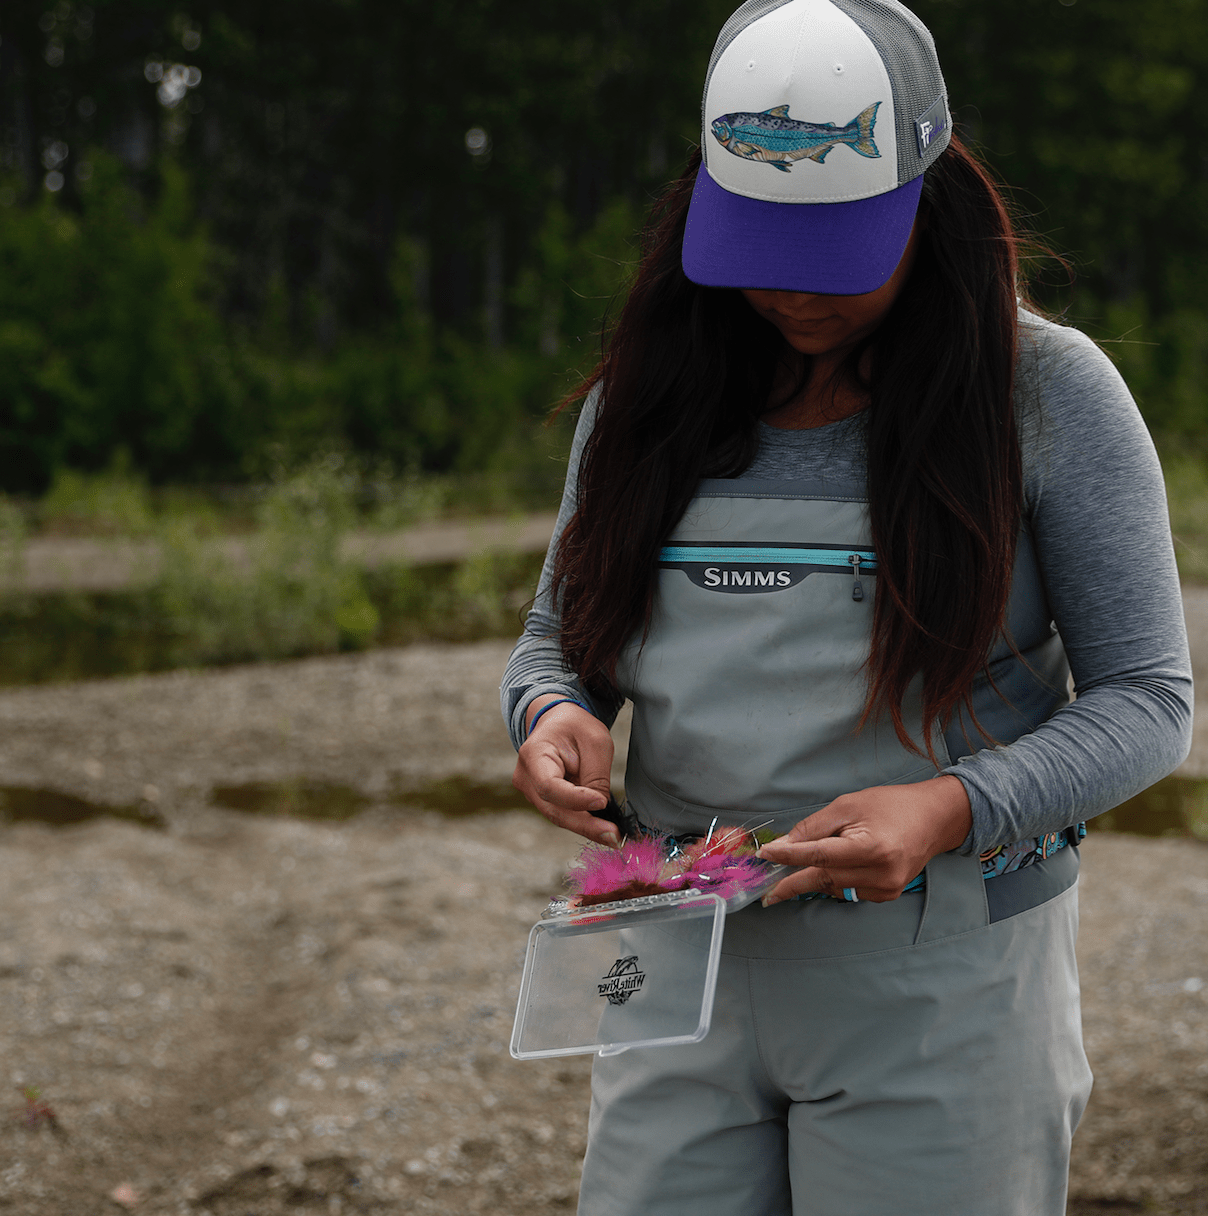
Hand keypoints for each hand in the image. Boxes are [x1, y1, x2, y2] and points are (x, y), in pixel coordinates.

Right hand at [512, 696, 618, 845]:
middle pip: (554, 809)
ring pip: (559, 817)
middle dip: (585, 825)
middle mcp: (525, 777)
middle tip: (614, 836)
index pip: (549, 786)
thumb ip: (596, 775)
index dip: (575, 799)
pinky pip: (563, 814)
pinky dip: (583, 822)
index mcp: (534, 754)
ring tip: (613, 835)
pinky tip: (603, 828)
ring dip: (586, 827)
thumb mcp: (595, 741)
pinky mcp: (542, 801)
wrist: (558, 723)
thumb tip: (599, 808)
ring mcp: (531, 792)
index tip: (602, 802)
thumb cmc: (575, 727)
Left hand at [757, 775, 971, 904]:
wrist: (934, 819)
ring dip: (813, 879)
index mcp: (871, 847)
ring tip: (795, 872)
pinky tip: (834, 868)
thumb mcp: (848, 805)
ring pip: (834, 887)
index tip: (766, 855)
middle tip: (767, 890)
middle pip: (824, 878)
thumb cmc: (890, 805)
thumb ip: (814, 827)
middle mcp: (881, 873)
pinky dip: (835, 881)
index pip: (819, 855)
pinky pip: (849, 891)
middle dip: (793, 880)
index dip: (789, 856)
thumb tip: (784, 845)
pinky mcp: (887, 895)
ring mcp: (886, 888)